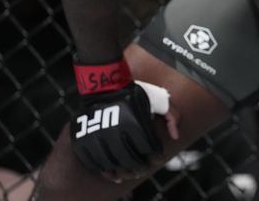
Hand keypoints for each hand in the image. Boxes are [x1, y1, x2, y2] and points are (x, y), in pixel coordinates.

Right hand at [70, 59, 176, 174]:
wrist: (103, 86)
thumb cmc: (133, 93)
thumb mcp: (157, 98)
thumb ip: (171, 114)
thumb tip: (175, 136)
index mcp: (135, 122)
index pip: (149, 149)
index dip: (155, 157)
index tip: (157, 159)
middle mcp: (115, 131)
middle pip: (131, 161)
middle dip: (140, 168)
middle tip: (143, 169)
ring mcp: (97, 137)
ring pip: (112, 166)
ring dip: (122, 173)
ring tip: (128, 173)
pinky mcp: (83, 141)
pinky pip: (93, 163)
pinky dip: (103, 170)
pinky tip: (111, 171)